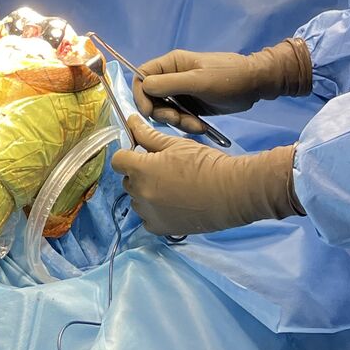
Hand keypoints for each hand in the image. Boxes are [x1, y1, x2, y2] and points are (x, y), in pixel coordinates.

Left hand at [112, 116, 302, 236]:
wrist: (231, 191)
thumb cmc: (206, 163)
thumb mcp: (176, 145)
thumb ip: (148, 135)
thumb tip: (130, 121)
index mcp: (141, 169)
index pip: (118, 160)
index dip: (128, 156)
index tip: (140, 155)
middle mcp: (140, 193)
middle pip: (128, 181)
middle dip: (139, 174)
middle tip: (163, 169)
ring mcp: (149, 213)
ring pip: (137, 200)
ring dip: (146, 193)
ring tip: (171, 188)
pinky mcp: (161, 228)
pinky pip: (147, 219)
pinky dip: (155, 213)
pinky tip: (172, 204)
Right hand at [132, 38, 312, 128]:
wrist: (255, 84)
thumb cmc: (228, 77)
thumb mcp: (198, 80)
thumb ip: (170, 83)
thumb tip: (144, 85)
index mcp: (171, 64)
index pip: (142, 76)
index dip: (140, 95)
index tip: (149, 111)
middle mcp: (173, 77)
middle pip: (152, 98)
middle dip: (163, 113)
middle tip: (178, 120)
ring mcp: (182, 92)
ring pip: (166, 111)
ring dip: (177, 121)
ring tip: (195, 125)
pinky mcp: (191, 105)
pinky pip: (180, 118)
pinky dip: (187, 125)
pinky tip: (201, 127)